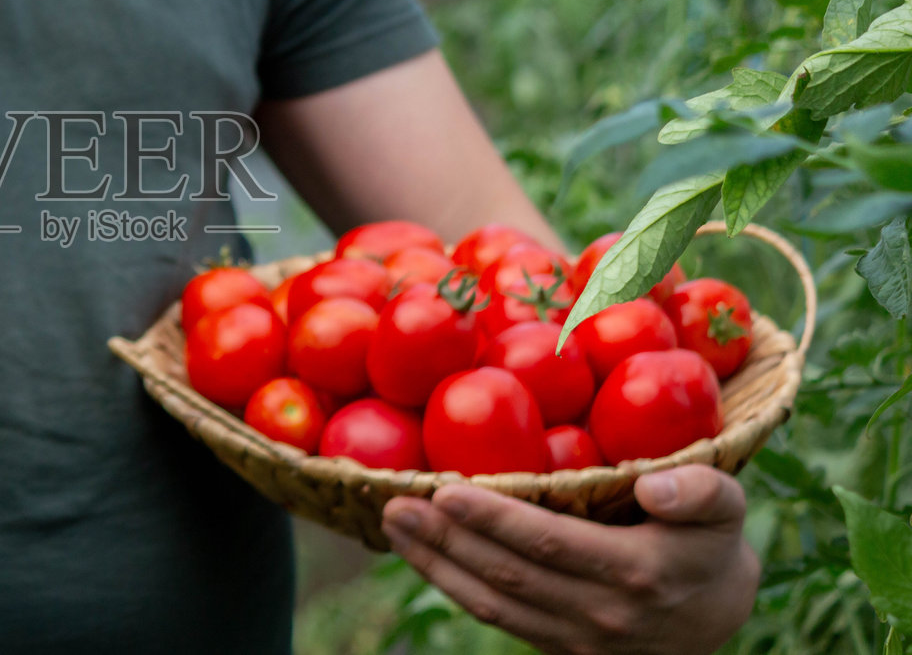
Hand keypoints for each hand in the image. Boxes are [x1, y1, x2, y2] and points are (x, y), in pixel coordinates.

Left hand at [380, 465, 758, 654]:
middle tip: (395, 503)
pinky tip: (424, 553)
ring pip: (493, 604)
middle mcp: (600, 612)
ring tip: (395, 525)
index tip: (447, 489)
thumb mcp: (727, 506)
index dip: (494, 519)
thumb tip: (653, 484)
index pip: (549, 544)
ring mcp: (575, 638)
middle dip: (446, 539)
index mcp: (635, 571)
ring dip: (436, 565)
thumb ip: (700, 491)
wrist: (718, 616)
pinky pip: (498, 618)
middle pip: (507, 576)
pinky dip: (454, 585)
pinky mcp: (557, 648)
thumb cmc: (709, 542)